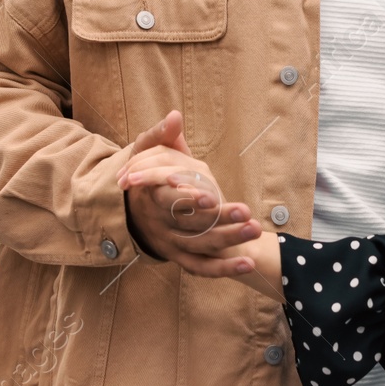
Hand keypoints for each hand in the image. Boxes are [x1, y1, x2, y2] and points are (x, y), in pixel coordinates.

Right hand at [119, 114, 259, 274]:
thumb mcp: (146, 152)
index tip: (211, 196)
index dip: (189, 200)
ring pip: (200, 245)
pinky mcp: (180, 258)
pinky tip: (250, 264)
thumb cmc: (146, 176)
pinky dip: (224, 269)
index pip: (169, 201)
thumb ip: (160, 135)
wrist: (129, 213)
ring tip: (254, 229)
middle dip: (219, 219)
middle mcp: (160, 223)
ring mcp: (170, 243)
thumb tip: (174, 116)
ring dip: (228, 240)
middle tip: (246, 212)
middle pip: (190, 225)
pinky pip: (202, 267)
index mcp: (150, 197)